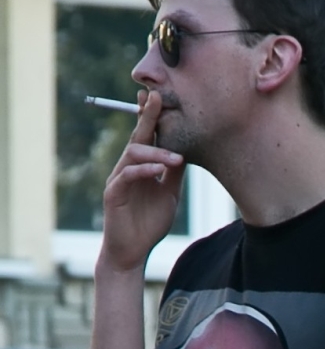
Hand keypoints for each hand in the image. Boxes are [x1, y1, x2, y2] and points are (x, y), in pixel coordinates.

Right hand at [97, 91, 185, 275]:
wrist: (132, 252)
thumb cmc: (149, 223)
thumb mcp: (169, 194)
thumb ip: (174, 173)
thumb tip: (186, 150)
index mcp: (141, 166)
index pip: (147, 137)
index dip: (151, 116)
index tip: (159, 96)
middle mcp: (128, 167)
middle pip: (137, 137)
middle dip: (146, 116)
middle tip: (156, 97)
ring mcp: (119, 179)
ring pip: (133, 153)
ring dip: (156, 152)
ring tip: (176, 158)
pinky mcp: (113, 194)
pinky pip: (127, 176)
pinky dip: (143, 170)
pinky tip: (157, 170)